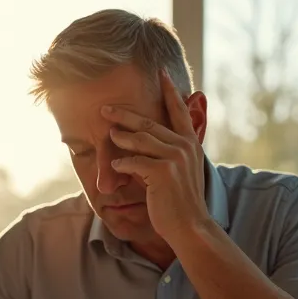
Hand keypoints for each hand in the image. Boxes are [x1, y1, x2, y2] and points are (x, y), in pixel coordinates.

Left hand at [103, 69, 210, 241]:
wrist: (190, 226)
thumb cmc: (181, 202)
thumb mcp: (182, 172)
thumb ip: (170, 154)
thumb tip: (147, 143)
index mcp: (190, 144)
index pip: (179, 111)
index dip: (170, 90)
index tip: (161, 72)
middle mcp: (184, 147)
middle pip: (149, 123)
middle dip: (125, 115)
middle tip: (106, 109)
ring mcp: (174, 158)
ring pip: (140, 139)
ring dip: (120, 137)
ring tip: (108, 135)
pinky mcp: (162, 172)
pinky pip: (133, 162)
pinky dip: (121, 164)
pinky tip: (114, 166)